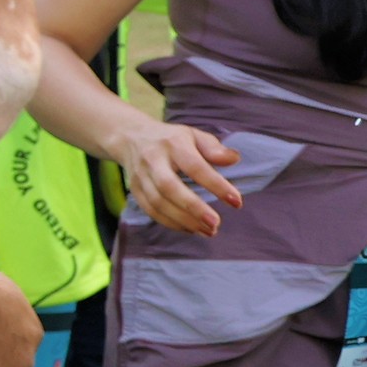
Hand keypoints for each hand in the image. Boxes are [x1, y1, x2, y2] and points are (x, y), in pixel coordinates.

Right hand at [116, 118, 243, 236]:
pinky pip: (151, 210)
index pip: (195, 167)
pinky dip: (171, 223)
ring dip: (183, 220)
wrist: (130, 137)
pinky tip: (190, 229)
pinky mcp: (134, 190)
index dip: (215, 185)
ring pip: (158, 203)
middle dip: (193, 208)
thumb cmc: (171, 139)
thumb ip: (213, 148)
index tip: (236, 201)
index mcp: (173, 144)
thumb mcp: (193, 135)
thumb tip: (234, 159)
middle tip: (216, 223)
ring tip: (208, 231)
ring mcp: (141, 176)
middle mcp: (153, 160)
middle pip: (169, 187)